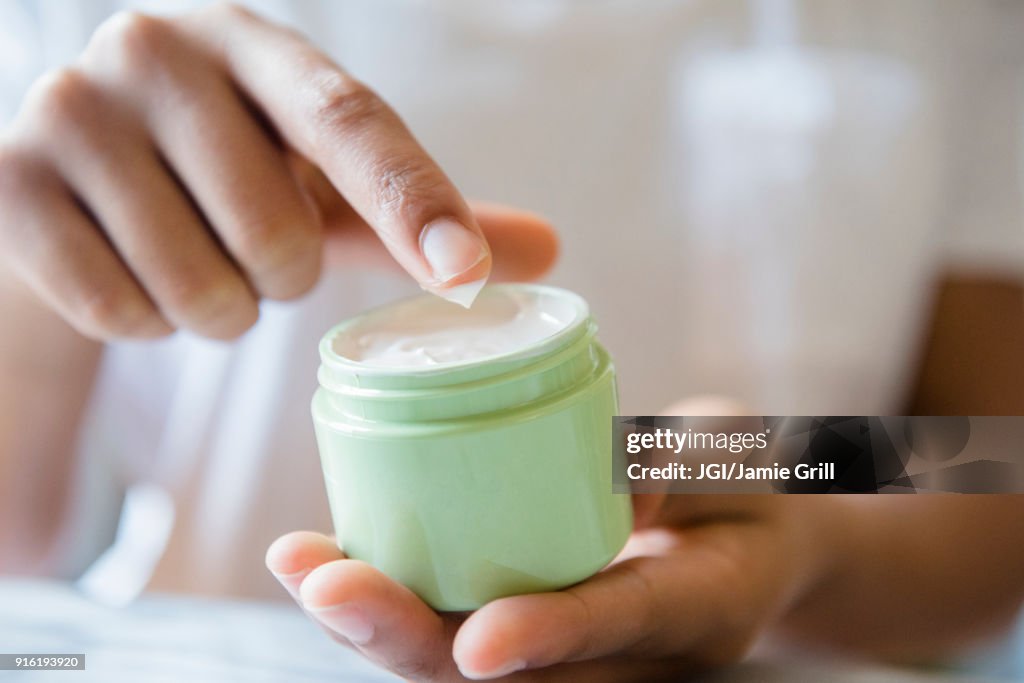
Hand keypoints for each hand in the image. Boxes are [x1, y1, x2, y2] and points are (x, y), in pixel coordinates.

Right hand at [0, 3, 556, 339]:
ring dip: (216, 308)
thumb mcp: (322, 179)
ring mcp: (72, 109)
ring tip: (191, 255)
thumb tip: (550, 252)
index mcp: (258, 46)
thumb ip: (421, 212)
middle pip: (279, 239)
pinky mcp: (10, 183)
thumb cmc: (225, 171)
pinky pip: (120, 311)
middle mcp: (158, 51)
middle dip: (280, 278)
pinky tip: (128, 269)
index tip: (464, 273)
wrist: (77, 175)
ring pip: (200, 290)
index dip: (413, 202)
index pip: (351, 124)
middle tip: (248, 244)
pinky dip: (144, 321)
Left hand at [266, 398, 837, 681]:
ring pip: (464, 663)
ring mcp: (576, 651)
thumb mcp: (737, 467)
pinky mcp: (535, 627)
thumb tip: (612, 476)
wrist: (752, 546)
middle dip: (409, 636)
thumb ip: (679, 466)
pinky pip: (456, 624)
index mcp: (696, 611)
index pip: (619, 627)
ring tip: (298, 563)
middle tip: (329, 581)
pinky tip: (325, 561)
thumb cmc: (747, 494)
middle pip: (510, 676)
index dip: (551, 638)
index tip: (477, 642)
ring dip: (376, 622)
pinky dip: (390, 596)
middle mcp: (624, 654)